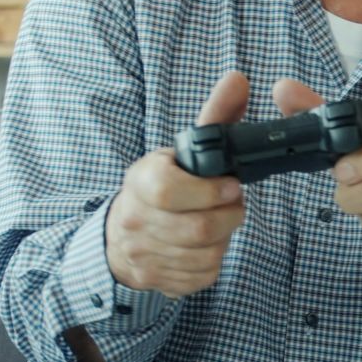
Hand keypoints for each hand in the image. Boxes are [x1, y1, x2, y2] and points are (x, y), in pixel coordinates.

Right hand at [104, 71, 249, 296]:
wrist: (121, 236)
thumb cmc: (161, 186)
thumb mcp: (182, 150)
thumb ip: (215, 116)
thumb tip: (239, 79)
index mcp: (141, 181)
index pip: (168, 191)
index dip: (209, 191)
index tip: (232, 186)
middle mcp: (135, 219)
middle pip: (198, 228)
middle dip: (228, 216)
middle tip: (231, 204)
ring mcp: (143, 255)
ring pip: (205, 254)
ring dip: (222, 239)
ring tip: (216, 222)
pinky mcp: (156, 281)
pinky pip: (201, 276)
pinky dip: (212, 262)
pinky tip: (204, 246)